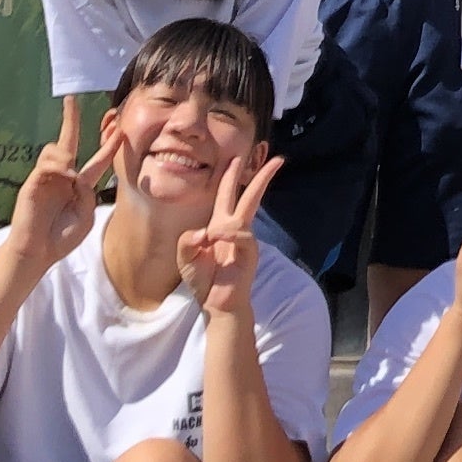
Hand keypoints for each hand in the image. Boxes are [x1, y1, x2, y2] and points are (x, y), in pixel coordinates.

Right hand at [10, 96, 115, 273]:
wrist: (38, 252)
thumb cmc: (62, 238)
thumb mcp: (86, 217)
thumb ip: (87, 195)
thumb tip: (77, 175)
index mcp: (80, 185)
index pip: (97, 160)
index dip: (109, 145)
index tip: (119, 129)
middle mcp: (63, 176)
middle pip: (69, 141)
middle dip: (71, 119)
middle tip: (72, 99)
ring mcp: (47, 177)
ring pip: (57, 149)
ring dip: (66, 156)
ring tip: (70, 175)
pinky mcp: (32, 182)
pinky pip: (46, 164)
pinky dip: (57, 167)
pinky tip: (62, 177)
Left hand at [176, 145, 285, 319]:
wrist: (216, 303)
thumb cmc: (203, 279)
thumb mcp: (185, 256)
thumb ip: (188, 239)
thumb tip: (207, 232)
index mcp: (219, 224)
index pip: (228, 195)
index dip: (231, 176)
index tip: (237, 158)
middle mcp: (235, 228)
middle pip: (250, 196)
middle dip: (260, 176)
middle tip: (277, 159)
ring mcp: (245, 239)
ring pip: (245, 212)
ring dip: (224, 224)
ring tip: (211, 241)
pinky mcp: (250, 251)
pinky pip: (242, 233)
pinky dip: (228, 233)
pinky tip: (215, 239)